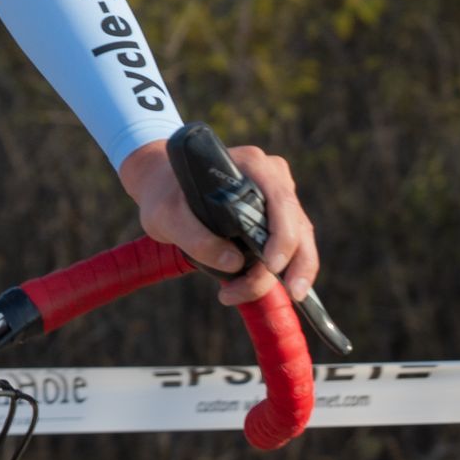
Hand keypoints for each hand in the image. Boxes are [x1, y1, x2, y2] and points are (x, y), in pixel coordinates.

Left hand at [118, 139, 319, 306]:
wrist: (162, 188)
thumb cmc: (164, 196)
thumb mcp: (166, 215)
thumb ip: (195, 238)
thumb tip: (235, 263)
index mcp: (250, 164)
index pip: (280, 200)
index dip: (283, 235)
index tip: (271, 265)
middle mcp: (271, 177)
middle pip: (298, 225)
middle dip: (297, 264)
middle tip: (291, 295)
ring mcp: (277, 197)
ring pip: (297, 242)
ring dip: (279, 275)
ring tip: (234, 293)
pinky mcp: (275, 218)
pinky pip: (288, 248)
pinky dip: (273, 272)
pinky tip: (249, 288)